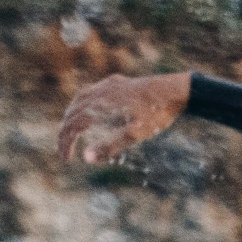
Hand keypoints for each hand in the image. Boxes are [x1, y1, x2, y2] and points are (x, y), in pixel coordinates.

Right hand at [58, 72, 191, 164]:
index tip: (66, 159)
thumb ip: (110, 145)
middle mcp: (99, 92)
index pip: (72, 126)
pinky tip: (90, 109)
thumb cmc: (157, 113)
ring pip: (79, 99)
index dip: (65, 143)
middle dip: (66, 132)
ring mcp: (108, 86)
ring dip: (71, 116)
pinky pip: (92, 91)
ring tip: (71, 131)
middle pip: (72, 112)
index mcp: (100, 105)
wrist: (176, 90)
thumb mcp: (136, 133)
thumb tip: (86, 158)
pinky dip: (84, 103)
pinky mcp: (117, 82)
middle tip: (65, 150)